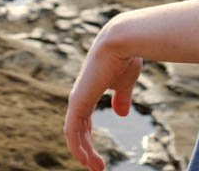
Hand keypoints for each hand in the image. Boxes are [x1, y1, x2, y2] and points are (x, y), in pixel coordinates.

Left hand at [64, 22, 142, 170]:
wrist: (123, 41)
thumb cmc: (126, 57)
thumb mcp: (125, 82)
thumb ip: (122, 98)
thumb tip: (121, 114)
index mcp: (90, 92)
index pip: (84, 121)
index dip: (89, 139)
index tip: (97, 157)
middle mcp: (80, 96)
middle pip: (78, 130)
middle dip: (86, 150)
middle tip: (97, 168)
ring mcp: (77, 99)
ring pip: (74, 134)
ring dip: (84, 153)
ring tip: (97, 168)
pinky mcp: (78, 101)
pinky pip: (72, 131)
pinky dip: (77, 147)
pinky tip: (85, 159)